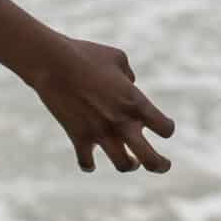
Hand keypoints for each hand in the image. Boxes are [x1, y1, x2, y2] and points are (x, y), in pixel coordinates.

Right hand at [29, 36, 175, 173]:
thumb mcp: (117, 58)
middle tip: (163, 166)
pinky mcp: (78, 137)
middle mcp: (121, 122)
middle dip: (160, 166)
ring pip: (123, 165)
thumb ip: (129, 75)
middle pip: (150, 159)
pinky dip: (90, 164)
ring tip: (131, 162)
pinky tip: (91, 161)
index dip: (166, 128)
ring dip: (130, 165)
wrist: (53, 63)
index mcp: (135, 102)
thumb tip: (130, 84)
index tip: (162, 126)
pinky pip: (86, 163)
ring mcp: (100, 133)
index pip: (165, 128)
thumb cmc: (86, 55)